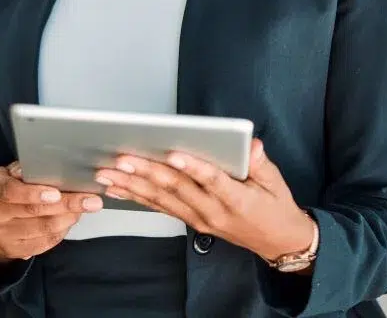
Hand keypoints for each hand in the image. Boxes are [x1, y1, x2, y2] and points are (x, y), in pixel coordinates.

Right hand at [0, 162, 102, 263]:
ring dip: (69, 217)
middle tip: (90, 200)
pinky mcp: (15, 250)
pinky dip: (63, 230)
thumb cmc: (8, 188)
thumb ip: (26, 170)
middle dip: (65, 205)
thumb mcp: (10, 173)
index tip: (57, 193)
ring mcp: (3, 235)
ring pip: (43, 228)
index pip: (10, 191)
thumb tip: (45, 168)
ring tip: (85, 207)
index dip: (34, 193)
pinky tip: (72, 219)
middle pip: (33, 211)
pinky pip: (45, 242)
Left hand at [94, 139, 315, 264]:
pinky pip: (160, 209)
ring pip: (161, 200)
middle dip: (146, 172)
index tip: (173, 153)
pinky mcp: (191, 222)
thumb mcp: (276, 182)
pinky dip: (137, 198)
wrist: (278, 241)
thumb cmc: (275, 206)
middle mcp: (213, 212)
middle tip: (122, 159)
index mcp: (236, 200)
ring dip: (132, 185)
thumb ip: (261, 163)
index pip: (212, 181)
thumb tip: (252, 145)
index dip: (193, 167)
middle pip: (177, 189)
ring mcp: (199, 219)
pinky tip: (117, 189)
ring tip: (108, 173)